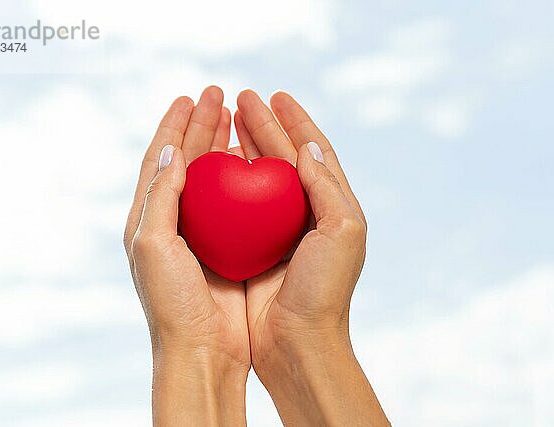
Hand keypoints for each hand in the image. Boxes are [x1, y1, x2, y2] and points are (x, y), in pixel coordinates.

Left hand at [123, 86, 249, 425]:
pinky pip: (236, 203)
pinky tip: (255, 163)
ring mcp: (203, 234)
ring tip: (235, 118)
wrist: (202, 349)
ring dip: (221, 146)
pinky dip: (243, 177)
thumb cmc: (172, 301)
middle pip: (187, 162)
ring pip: (213, 179)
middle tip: (218, 96)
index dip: (173, 125)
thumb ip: (159, 195)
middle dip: (201, 127)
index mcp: (147, 218)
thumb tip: (170, 150)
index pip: (159, 159)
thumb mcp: (152, 243)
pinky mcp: (228, 247)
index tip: (190, 97)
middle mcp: (173, 222)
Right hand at [235, 89, 389, 425]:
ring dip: (244, 145)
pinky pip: (235, 204)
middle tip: (242, 97)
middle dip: (265, 124)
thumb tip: (308, 146)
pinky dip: (226, 180)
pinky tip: (213, 164)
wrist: (297, 342)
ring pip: (256, 176)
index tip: (276, 95)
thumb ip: (328, 186)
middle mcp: (304, 213)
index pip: (314, 150)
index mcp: (332, 206)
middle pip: (283, 156)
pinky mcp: (250, 246)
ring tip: (226, 119)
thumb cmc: (324, 289)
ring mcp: (275, 229)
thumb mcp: (342, 232)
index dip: (296, 120)